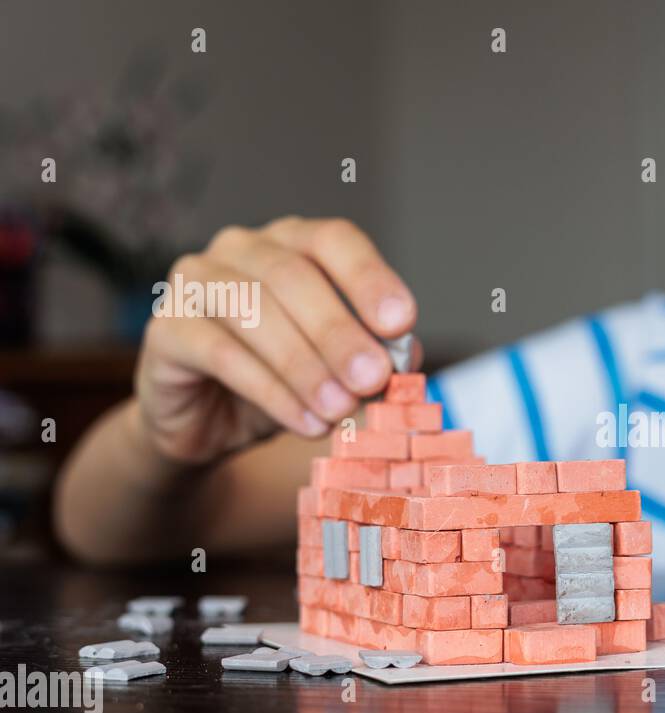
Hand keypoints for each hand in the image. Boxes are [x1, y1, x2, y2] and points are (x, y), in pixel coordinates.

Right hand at [135, 216, 420, 463]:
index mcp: (291, 243)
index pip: (333, 240)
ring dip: (305, 366)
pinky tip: (305, 421)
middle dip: (339, 333)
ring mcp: (195, 283)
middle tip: (373, 379)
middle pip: (293, 276)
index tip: (401, 321)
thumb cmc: (282, 382)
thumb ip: (371, 357)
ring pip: (254, 312)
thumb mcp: (337, 370)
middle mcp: (240, 250)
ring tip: (340, 410)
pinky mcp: (164, 329)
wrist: (209, 426)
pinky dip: (270, 391)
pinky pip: (219, 353)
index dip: (368, 278)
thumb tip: (404, 357)